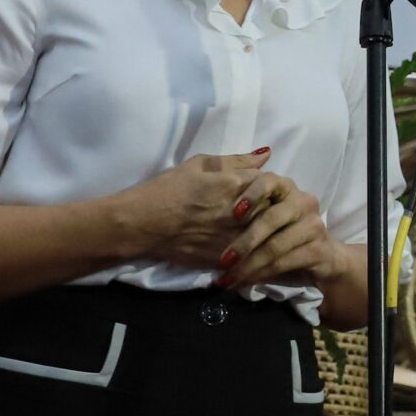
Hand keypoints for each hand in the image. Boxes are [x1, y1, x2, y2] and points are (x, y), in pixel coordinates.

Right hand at [116, 150, 269, 268]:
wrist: (141, 224)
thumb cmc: (167, 189)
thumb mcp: (200, 165)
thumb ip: (236, 161)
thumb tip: (265, 156)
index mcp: (235, 184)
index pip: (272, 183)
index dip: (269, 188)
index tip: (263, 191)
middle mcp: (239, 212)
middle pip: (274, 210)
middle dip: (272, 209)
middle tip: (262, 210)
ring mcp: (233, 238)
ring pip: (266, 236)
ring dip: (265, 232)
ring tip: (258, 229)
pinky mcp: (224, 259)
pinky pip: (251, 257)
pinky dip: (253, 252)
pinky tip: (248, 249)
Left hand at [218, 172, 349, 289]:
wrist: (322, 256)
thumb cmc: (283, 230)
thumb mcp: (263, 209)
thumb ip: (249, 192)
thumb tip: (236, 163)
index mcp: (286, 188)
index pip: (269, 180)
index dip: (252, 194)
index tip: (233, 213)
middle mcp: (303, 202)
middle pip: (271, 218)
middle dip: (245, 241)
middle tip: (223, 260)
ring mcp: (313, 225)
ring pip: (275, 246)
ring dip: (248, 265)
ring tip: (228, 278)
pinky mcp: (318, 249)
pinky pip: (283, 263)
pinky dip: (261, 274)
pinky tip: (244, 282)